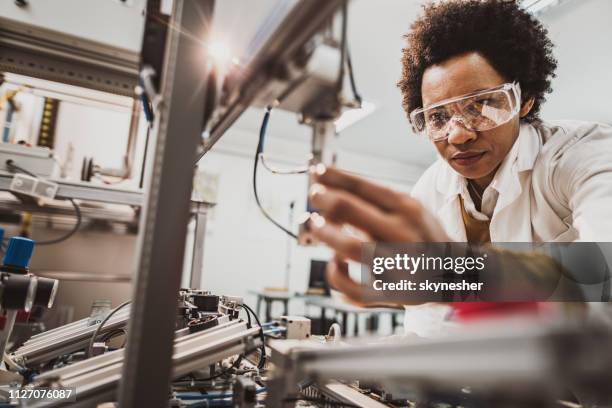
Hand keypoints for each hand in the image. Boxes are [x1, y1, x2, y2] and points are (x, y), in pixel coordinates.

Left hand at [306, 166, 449, 303]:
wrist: (457, 274)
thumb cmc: (424, 238)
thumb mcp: (412, 209)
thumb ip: (377, 201)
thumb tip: (334, 189)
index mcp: (408, 209)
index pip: (362, 186)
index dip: (333, 177)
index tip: (317, 172)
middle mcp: (403, 233)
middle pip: (349, 209)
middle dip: (323, 199)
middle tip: (314, 195)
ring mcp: (398, 264)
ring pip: (349, 247)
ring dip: (325, 233)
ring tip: (316, 224)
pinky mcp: (392, 293)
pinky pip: (354, 289)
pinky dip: (337, 276)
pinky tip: (335, 263)